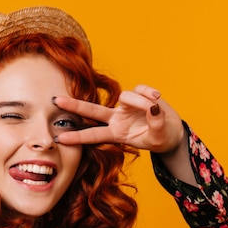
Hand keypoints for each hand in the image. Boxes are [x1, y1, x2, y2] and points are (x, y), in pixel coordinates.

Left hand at [54, 84, 184, 153]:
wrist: (172, 132)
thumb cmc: (161, 138)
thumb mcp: (158, 137)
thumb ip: (155, 123)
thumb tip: (152, 107)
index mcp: (116, 134)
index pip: (93, 135)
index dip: (78, 137)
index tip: (60, 139)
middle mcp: (116, 119)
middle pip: (92, 111)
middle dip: (74, 106)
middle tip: (55, 100)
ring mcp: (125, 106)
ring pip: (127, 97)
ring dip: (141, 102)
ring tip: (155, 108)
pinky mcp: (137, 95)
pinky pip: (141, 89)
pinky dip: (150, 93)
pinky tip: (157, 98)